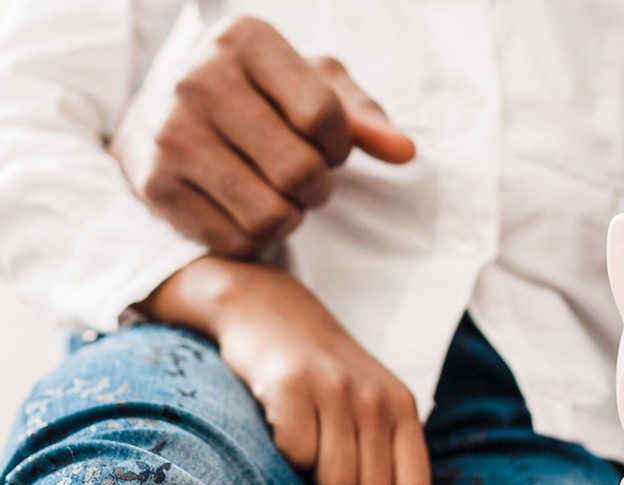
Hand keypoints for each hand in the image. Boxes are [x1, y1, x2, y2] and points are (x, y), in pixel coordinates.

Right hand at [110, 16, 415, 257]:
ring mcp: (170, 134)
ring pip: (272, 215)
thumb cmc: (258, 97)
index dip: (340, 145)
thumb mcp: (312, 85)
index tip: (326, 144)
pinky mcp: (155, 185)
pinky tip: (247, 209)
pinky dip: (258, 238)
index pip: (324, 116)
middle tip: (305, 179)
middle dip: (319, 187)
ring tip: (279, 194)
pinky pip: (239, 241)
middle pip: (301, 171)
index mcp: (244, 39)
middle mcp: (197, 80)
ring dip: (292, 216)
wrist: (158, 115)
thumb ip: (363, 116)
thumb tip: (404, 151)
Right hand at [139, 257, 431, 484]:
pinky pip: (295, 457)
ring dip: (309, 478)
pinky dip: (281, 452)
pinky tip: (280, 420)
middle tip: (321, 468)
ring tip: (303, 441)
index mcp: (403, 409)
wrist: (269, 311)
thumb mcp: (371, 406)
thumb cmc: (321, 379)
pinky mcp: (293, 384)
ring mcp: (337, 390)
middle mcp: (378, 399)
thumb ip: (387, 453)